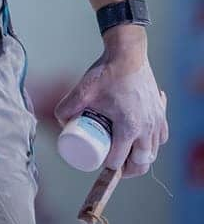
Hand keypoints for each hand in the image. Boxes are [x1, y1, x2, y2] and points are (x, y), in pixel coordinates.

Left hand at [54, 28, 167, 177]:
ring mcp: (157, 121)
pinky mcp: (161, 113)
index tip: (99, 161)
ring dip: (141, 158)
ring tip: (126, 155)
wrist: (128, 53)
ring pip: (153, 152)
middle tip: (113, 164)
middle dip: (127, 170)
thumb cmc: (107, 72)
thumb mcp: (83, 91)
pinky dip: (152, 143)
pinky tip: (142, 138)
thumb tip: (61, 122)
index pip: (118, 161)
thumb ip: (66, 107)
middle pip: (140, 164)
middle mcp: (147, 129)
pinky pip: (161, 137)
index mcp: (129, 128)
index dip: (107, 165)